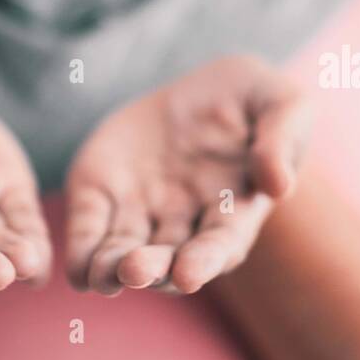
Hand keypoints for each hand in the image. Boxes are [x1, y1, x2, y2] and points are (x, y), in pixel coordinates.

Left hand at [64, 54, 312, 295]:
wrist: (206, 86)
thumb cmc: (255, 100)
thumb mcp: (283, 104)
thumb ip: (284, 140)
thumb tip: (278, 184)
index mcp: (234, 209)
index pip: (219, 243)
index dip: (204, 260)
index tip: (188, 273)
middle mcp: (185, 222)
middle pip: (168, 258)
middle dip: (152, 268)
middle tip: (136, 270)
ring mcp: (143, 210)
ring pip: (124, 252)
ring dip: (112, 269)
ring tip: (102, 274)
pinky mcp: (105, 192)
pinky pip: (89, 227)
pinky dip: (81, 250)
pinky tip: (76, 269)